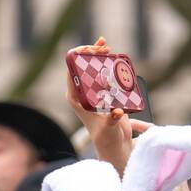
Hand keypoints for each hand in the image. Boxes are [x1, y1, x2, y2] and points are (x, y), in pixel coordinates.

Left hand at [66, 37, 152, 175]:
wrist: (114, 144)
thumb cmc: (106, 138)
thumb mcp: (107, 128)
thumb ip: (112, 120)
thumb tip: (117, 112)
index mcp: (76, 97)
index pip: (72, 70)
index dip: (80, 57)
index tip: (91, 50)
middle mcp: (82, 92)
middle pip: (82, 65)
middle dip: (92, 53)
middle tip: (104, 46)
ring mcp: (93, 91)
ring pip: (93, 68)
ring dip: (100, 56)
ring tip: (108, 48)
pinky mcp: (105, 93)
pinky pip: (105, 74)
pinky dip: (109, 65)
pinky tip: (114, 58)